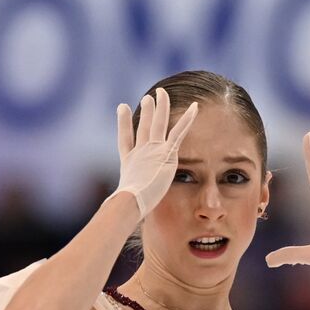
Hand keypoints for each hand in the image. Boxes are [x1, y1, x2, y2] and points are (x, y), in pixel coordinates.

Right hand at [112, 87, 198, 217]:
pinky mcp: (166, 153)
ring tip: (161, 93)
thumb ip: (122, 204)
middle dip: (145, 111)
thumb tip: (113, 216)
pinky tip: (196, 107)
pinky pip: (179, 132)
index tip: (123, 108)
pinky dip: (188, 119)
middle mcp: (140, 152)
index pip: (126, 139)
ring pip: (158, 123)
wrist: (130, 200)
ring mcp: (152, 150)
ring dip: (161, 107)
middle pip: (143, 126)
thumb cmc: (125, 208)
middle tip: (147, 98)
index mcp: (129, 162)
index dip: (124, 123)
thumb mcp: (123, 204)